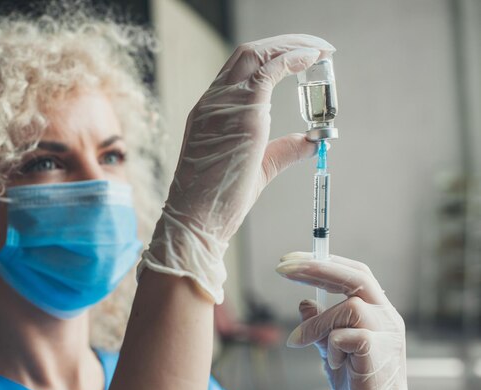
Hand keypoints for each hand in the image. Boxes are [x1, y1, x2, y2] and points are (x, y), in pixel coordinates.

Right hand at [139, 35, 334, 302]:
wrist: (197, 219)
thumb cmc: (220, 200)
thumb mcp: (258, 168)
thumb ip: (284, 149)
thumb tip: (311, 140)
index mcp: (211, 111)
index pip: (241, 69)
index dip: (272, 55)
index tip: (301, 57)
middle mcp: (214, 101)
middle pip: (248, 52)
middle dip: (285, 42)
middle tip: (317, 48)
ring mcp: (224, 104)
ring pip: (257, 54)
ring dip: (293, 46)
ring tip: (320, 51)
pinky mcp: (241, 114)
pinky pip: (269, 71)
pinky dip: (293, 58)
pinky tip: (313, 58)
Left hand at [276, 252, 408, 389]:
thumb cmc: (357, 383)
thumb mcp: (331, 348)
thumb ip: (320, 325)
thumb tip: (304, 302)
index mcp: (378, 310)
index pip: (354, 273)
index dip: (323, 261)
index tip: (289, 259)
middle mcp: (388, 316)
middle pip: (357, 277)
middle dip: (317, 267)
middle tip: (281, 267)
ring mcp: (388, 334)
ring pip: (348, 307)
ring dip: (318, 324)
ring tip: (304, 342)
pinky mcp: (380, 353)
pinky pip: (346, 336)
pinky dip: (331, 346)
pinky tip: (334, 362)